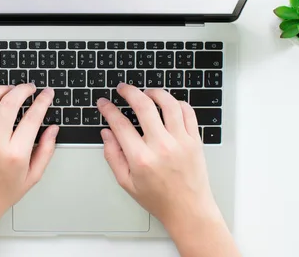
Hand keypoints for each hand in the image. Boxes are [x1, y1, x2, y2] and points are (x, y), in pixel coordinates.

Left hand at [0, 84, 57, 228]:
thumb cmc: (2, 193)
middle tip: (30, 88)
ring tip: (10, 89)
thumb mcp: (32, 176)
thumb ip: (46, 150)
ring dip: (1, 90)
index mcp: (15, 154)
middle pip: (9, 103)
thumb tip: (53, 129)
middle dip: (23, 90)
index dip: (43, 101)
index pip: (32, 117)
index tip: (47, 94)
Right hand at [97, 84, 221, 233]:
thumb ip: (113, 156)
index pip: (120, 124)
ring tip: (146, 92)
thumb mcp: (126, 183)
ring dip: (154, 92)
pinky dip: (177, 103)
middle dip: (129, 92)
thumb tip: (107, 134)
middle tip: (123, 88)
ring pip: (168, 104)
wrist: (189, 210)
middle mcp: (161, 146)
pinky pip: (188, 112)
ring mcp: (181, 141)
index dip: (108, 109)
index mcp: (141, 158)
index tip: (104, 103)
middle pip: (143, 106)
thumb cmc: (159, 199)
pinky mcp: (195, 141)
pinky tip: (168, 104)